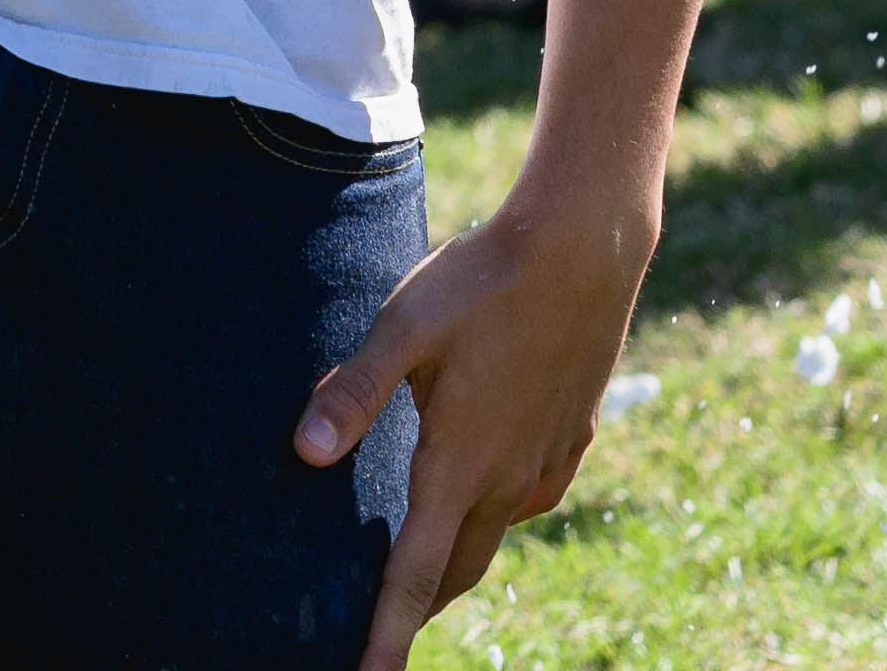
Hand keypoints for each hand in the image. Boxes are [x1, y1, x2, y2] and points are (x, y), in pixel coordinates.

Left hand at [297, 191, 651, 668]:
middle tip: (379, 630)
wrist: (583, 254)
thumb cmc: (482, 283)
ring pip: (491, 534)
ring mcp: (546, 464)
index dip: (387, 633)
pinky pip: (524, 499)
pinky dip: (489, 513)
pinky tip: (474, 491)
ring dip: (452, 561)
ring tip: (414, 571)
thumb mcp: (403, 329)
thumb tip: (303, 454)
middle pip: (456, 569)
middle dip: (416, 607)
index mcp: (461, 465)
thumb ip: (354, 392)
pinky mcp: (571, 439)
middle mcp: (509, 481)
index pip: (416, 574)